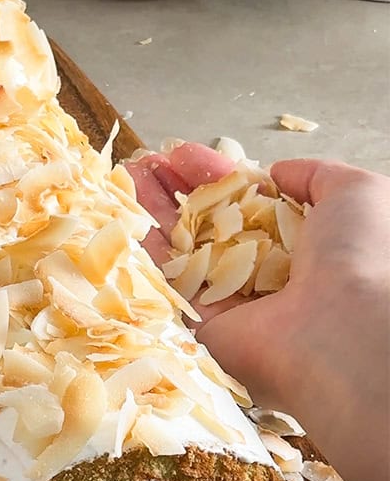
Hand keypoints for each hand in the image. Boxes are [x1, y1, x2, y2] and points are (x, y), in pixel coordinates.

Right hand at [129, 145, 389, 480]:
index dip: (216, 175)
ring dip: (155, 209)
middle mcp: (265, 273)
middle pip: (211, 223)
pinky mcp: (200, 324)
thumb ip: (318, 175)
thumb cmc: (359, 257)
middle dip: (179, 189)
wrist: (341, 327)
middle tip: (151, 160)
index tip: (184, 153)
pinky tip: (122, 213)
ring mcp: (230, 299)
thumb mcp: (358, 193)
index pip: (249, 203)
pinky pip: (167, 280)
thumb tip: (277, 170)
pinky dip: (144, 247)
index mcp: (305, 243)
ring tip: (128, 174)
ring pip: (184, 248)